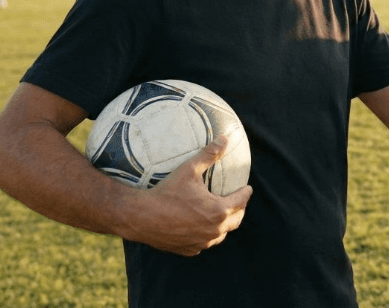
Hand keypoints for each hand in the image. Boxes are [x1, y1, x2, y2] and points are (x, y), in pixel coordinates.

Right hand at [126, 135, 252, 255]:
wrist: (140, 217)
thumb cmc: (166, 192)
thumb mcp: (189, 169)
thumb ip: (209, 154)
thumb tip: (224, 138)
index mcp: (219, 211)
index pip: (241, 201)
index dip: (246, 193)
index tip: (247, 188)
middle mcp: (214, 230)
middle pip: (236, 220)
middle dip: (239, 209)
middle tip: (238, 201)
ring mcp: (202, 242)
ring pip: (220, 234)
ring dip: (224, 224)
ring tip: (222, 215)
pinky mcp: (189, 249)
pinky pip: (204, 243)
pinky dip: (207, 235)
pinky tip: (202, 229)